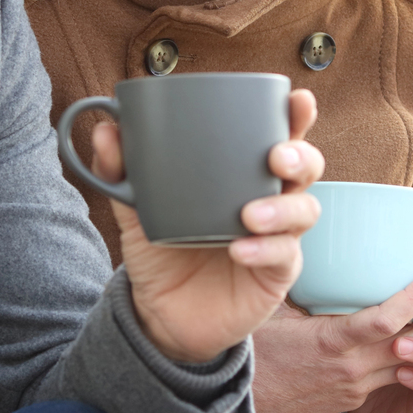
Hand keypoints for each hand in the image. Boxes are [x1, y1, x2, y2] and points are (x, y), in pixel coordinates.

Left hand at [95, 90, 322, 365]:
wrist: (161, 312)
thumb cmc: (162, 251)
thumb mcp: (137, 210)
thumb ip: (122, 172)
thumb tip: (105, 131)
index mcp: (243, 174)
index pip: (280, 137)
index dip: (295, 118)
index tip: (297, 100)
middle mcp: (269, 199)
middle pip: (307, 167)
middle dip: (300, 155)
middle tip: (275, 157)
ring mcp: (277, 236)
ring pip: (305, 210)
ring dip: (282, 208)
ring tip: (248, 215)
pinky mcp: (277, 274)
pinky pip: (284, 255)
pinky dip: (264, 249)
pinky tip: (239, 249)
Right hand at [226, 267, 412, 412]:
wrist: (238, 411)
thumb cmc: (251, 354)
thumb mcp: (271, 312)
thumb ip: (299, 284)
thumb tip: (307, 244)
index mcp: (332, 342)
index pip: (386, 319)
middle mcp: (351, 369)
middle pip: (412, 342)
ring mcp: (355, 388)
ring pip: (408, 363)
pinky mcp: (353, 400)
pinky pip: (390, 376)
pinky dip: (409, 356)